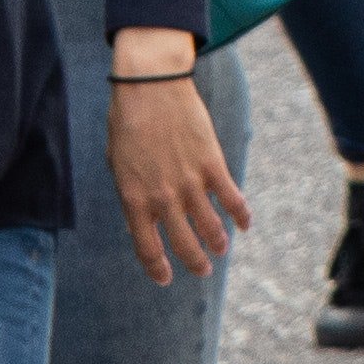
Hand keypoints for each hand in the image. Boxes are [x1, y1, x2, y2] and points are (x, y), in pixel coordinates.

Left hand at [108, 46, 250, 282]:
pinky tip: (245, 224)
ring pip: (211, 228)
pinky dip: (241, 215)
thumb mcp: (118, 164)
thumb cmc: (128, 121)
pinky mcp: (212, 164)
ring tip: (221, 250)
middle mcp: (162, 197)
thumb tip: (140, 222)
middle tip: (203, 270)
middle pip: (183, 245)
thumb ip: (131, 195)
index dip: (158, 269)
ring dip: (218, 244)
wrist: (150, 84)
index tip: (166, 279)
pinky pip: (232, 198)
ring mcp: (189, 182)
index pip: (147, 249)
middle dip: (195, 263)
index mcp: (134, 199)